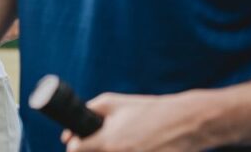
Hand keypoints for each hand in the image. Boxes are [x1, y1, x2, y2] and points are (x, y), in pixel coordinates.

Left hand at [61, 92, 208, 151]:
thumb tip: (67, 134)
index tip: (75, 141)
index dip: (73, 145)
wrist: (184, 122)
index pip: (75, 151)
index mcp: (108, 142)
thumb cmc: (146, 110)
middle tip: (96, 142)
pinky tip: (133, 145)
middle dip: (89, 150)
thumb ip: (87, 112)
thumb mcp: (112, 102)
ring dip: (107, 151)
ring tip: (120, 141)